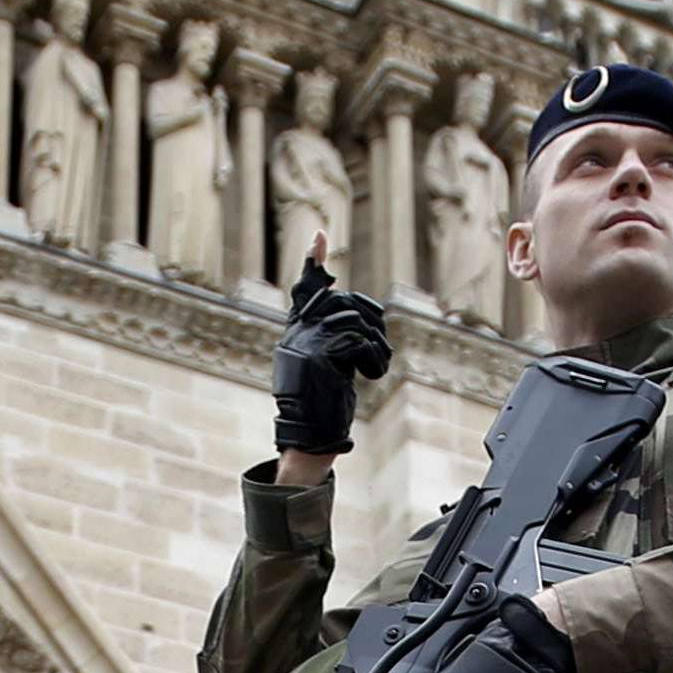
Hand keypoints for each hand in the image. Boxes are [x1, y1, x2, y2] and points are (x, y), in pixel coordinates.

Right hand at [272, 234, 390, 455]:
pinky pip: (358, 340)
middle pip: (342, 302)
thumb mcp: (327, 368)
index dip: (313, 263)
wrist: (308, 437)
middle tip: (376, 350)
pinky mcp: (319, 356)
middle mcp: (297, 334)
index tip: (320, 235)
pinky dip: (373, 357)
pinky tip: (371, 375)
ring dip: (375, 344)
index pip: (304, 290)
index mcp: (296, 334)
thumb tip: (361, 325)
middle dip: (369, 320)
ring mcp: (306, 343)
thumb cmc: (322, 408)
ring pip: (353, 320)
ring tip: (374, 366)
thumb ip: (333, 341)